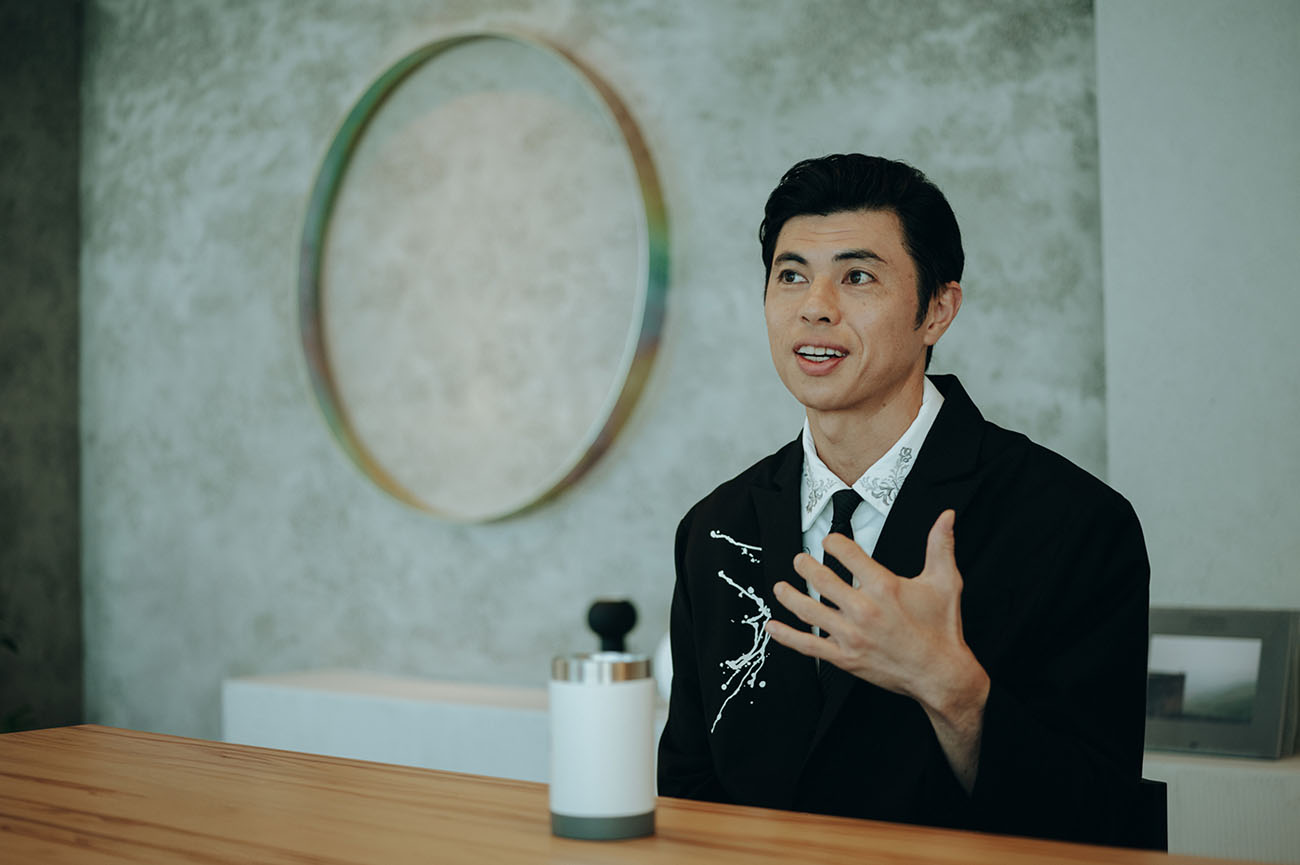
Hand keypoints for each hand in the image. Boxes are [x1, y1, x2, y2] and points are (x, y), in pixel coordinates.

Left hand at [763, 509, 988, 789]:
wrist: (942, 674)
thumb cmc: (943, 627)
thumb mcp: (945, 582)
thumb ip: (940, 545)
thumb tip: (947, 515)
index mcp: (883, 586)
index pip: (847, 553)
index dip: (834, 542)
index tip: (829, 541)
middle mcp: (863, 609)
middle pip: (821, 579)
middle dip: (805, 565)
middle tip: (799, 560)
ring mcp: (851, 635)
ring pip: (808, 611)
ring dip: (789, 596)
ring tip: (780, 586)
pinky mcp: (844, 658)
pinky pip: (808, 645)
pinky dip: (787, 636)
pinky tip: (772, 626)